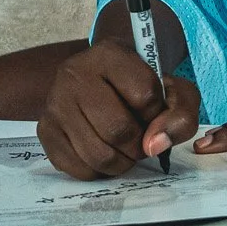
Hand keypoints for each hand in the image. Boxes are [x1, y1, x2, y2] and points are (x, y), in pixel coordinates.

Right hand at [38, 41, 200, 179]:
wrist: (101, 81)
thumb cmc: (138, 86)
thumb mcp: (170, 87)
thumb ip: (181, 111)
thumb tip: (156, 145)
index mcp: (109, 54)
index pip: (146, 96)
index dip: (159, 114)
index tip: (155, 112)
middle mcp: (74, 74)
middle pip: (118, 130)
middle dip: (140, 145)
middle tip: (143, 140)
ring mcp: (55, 103)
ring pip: (98, 155)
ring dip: (123, 162)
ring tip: (126, 148)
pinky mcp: (45, 131)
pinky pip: (79, 169)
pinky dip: (101, 171)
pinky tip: (106, 152)